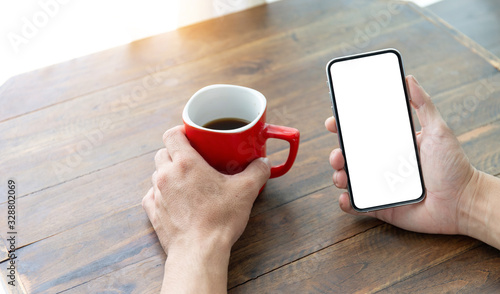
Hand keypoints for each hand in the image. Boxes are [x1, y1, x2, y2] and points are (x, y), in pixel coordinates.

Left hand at [142, 126, 270, 292]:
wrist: (199, 251)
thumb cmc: (220, 219)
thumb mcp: (246, 191)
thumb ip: (257, 172)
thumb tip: (264, 163)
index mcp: (186, 162)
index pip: (172, 134)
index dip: (180, 132)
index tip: (192, 137)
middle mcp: (166, 175)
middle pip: (163, 152)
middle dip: (176, 152)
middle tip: (194, 159)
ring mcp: (156, 194)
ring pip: (157, 173)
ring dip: (169, 173)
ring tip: (186, 180)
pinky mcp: (153, 212)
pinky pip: (151, 195)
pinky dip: (161, 193)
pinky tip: (175, 199)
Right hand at [325, 75, 476, 234]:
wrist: (463, 203)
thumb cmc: (454, 167)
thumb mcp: (438, 130)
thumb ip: (423, 105)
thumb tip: (409, 79)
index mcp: (392, 145)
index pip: (362, 134)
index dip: (344, 128)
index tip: (334, 123)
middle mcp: (382, 164)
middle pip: (350, 156)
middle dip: (337, 153)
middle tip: (338, 153)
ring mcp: (380, 186)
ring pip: (349, 179)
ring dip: (339, 175)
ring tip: (342, 175)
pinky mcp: (381, 207)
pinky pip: (358, 205)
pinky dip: (347, 203)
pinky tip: (347, 197)